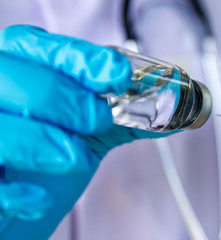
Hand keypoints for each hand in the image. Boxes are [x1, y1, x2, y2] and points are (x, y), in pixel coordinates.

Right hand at [0, 25, 172, 236]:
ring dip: (43, 141)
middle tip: (98, 120)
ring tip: (74, 157)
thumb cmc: (51, 160)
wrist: (23, 200)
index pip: (42, 47)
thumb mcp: (88, 130)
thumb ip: (126, 116)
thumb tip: (175, 111)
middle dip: (68, 101)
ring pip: (1, 126)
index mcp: (22, 71)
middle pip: (19, 79)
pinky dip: (13, 192)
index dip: (80, 58)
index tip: (118, 73)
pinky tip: (35, 199)